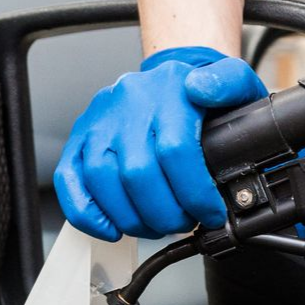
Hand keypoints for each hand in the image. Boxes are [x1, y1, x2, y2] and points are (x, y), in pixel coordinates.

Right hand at [55, 47, 266, 240]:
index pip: (176, 150)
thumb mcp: (235, 80)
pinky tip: (112, 228)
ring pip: (102, 179)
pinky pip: (69, 179)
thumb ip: (230, 82)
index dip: (194, 193)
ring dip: (132, 217)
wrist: (173, 76)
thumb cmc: (205, 90)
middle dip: (165, 213)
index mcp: (169, 89)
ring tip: (157, 226)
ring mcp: (100, 120)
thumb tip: (204, 88)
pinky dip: (88, 213)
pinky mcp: (80, 137)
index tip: (210, 214)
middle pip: (138, 171)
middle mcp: (129, 103)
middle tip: (184, 223)